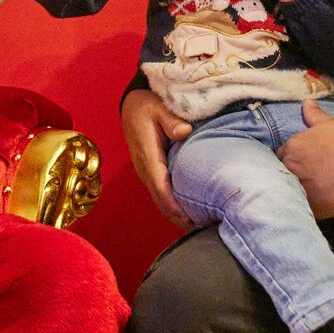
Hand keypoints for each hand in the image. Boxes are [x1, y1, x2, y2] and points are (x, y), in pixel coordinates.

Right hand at [121, 88, 194, 227]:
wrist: (131, 105)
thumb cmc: (147, 105)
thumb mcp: (158, 107)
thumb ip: (171, 120)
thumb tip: (184, 131)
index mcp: (147, 156)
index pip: (160, 187)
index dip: (174, 205)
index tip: (190, 219)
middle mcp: (144, 168)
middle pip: (160, 201)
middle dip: (178, 217)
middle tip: (202, 227)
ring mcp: (145, 171)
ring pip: (159, 200)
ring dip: (175, 214)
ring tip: (198, 224)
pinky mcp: (149, 171)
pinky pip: (160, 193)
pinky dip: (172, 205)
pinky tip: (187, 211)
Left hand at [277, 100, 333, 218]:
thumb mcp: (330, 124)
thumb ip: (313, 115)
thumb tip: (307, 102)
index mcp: (292, 148)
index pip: (281, 155)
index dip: (292, 158)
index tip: (302, 161)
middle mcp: (291, 169)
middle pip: (284, 173)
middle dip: (293, 174)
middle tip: (309, 176)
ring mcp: (300, 189)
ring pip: (292, 191)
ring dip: (299, 190)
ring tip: (315, 189)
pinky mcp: (312, 207)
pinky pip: (305, 207)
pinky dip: (310, 205)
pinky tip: (321, 201)